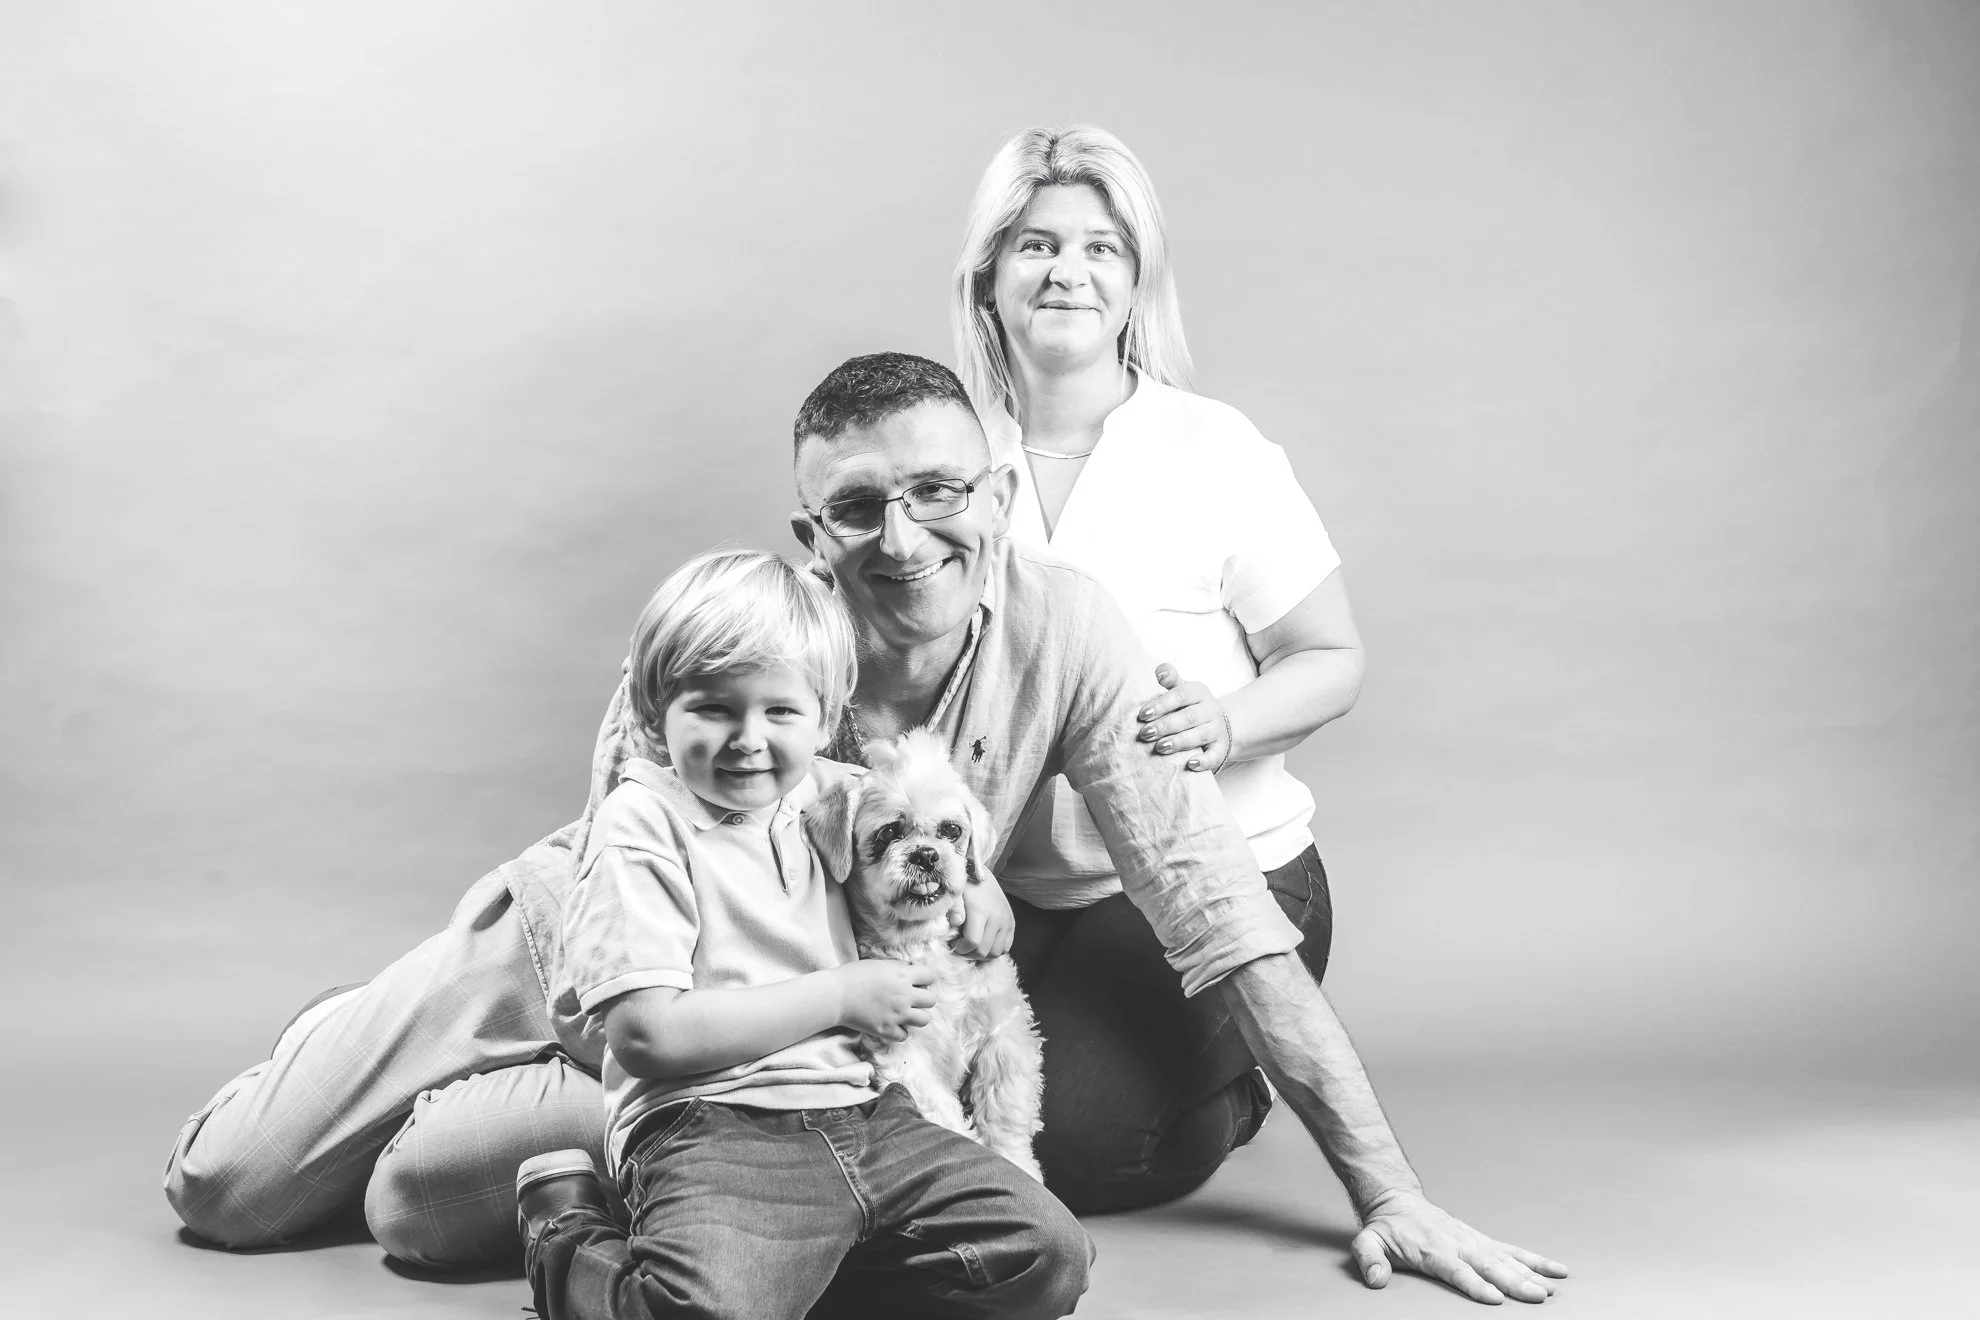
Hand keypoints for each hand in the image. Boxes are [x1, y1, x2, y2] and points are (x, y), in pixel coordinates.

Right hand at [833, 959, 935, 1042]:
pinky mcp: (887, 1030)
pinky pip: (904, 1035)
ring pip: (924, 1020)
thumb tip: (910, 971)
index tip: (916, 981)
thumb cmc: (853, 975)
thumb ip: (898, 968)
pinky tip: (892, 1024)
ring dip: (916, 1016)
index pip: (931, 976)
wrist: (835, 995)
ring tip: (904, 1013)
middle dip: (922, 998)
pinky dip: (900, 1031)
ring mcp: (897, 1015)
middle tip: (910, 998)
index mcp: (903, 975)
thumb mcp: (879, 964)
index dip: (924, 979)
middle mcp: (905, 996)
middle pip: (931, 1000)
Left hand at [951, 872, 1014, 959]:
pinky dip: (994, 950)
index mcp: (981, 911)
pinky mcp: (1012, 923)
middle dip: (969, 954)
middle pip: (985, 951)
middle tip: (960, 947)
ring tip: (972, 946)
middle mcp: (997, 917)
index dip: (961, 949)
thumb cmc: (963, 884)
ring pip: (996, 952)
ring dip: (982, 954)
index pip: (973, 942)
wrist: (978, 871)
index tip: (953, 944)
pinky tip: (983, 943)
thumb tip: (956, 922)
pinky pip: (1006, 947)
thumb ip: (954, 908)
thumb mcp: (955, 894)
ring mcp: (1007, 921)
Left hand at [1136, 663, 1231, 771]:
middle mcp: (1211, 710)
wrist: (1219, 725)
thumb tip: (1160, 671)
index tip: (1143, 714)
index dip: (1162, 704)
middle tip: (1145, 733)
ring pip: (1199, 736)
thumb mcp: (1183, 689)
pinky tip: (1190, 764)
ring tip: (1160, 747)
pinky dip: (1204, 761)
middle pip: (1189, 717)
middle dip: (1166, 726)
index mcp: (1199, 692)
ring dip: (1179, 742)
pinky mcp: (1221, 749)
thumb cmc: (1191, 706)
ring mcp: (1217, 730)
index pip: (1181, 695)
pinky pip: (1215, 756)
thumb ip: (1171, 680)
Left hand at [1350, 1189, 1567, 1304]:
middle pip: (1489, 1266)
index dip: (1475, 1284)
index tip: (1494, 1297)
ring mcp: (1473, 1241)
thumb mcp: (1368, 1241)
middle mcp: (1458, 1243)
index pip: (1457, 1270)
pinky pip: (1511, 1250)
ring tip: (1551, 1289)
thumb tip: (1375, 1279)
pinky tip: (1555, 1270)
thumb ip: (1369, 1260)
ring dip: (1529, 1274)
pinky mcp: (1482, 1240)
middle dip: (1513, 1282)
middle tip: (1536, 1297)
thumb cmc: (1387, 1227)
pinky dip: (1534, 1260)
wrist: (1398, 1200)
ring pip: (1506, 1258)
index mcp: (1432, 1248)